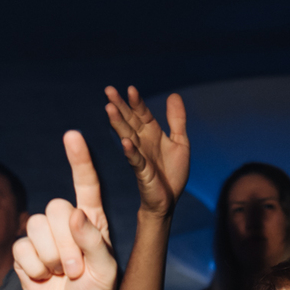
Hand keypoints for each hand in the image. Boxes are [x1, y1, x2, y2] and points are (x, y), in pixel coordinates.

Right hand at [12, 131, 120, 289]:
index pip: (85, 184)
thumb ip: (95, 242)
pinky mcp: (25, 254)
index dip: (78, 160)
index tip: (72, 136)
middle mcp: (66, 224)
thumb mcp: (106, 272)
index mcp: (92, 221)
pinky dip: (34, 268)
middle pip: (54, 207)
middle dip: (64, 242)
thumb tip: (75, 213)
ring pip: (35, 226)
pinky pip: (21, 248)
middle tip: (76, 270)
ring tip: (62, 275)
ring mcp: (43, 238)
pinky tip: (44, 279)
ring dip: (50, 257)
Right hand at [104, 86, 189, 217]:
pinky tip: (126, 142)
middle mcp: (142, 142)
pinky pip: (135, 160)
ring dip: (118, 123)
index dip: (137, 102)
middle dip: (119, 106)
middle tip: (108, 90)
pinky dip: (130, 151)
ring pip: (127, 136)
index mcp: (151, 133)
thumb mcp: (180, 142)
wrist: (169, 200)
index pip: (142, 113)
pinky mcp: (143, 172)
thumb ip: (177, 120)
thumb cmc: (172, 173)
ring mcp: (140, 156)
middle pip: (129, 120)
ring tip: (109, 109)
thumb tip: (174, 94)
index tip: (130, 88)